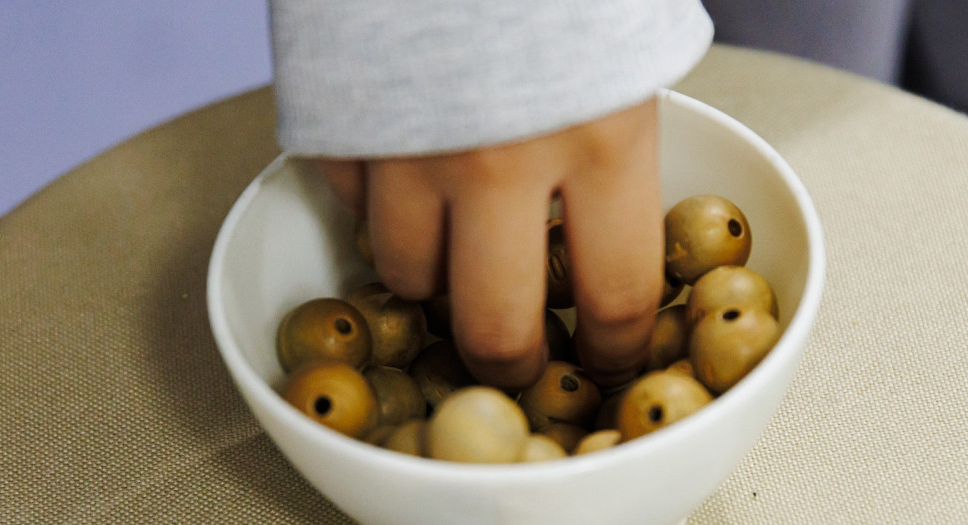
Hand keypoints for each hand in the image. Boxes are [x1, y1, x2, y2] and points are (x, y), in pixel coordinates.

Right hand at [317, 98, 662, 389]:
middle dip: (508, 359)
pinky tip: (407, 171)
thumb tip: (628, 194)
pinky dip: (375, 203)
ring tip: (458, 238)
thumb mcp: (631, 40)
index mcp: (601, 139)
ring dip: (435, 271)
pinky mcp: (336, 125)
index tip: (610, 354)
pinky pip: (350, 205)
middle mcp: (498, 162)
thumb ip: (624, 129)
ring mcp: (408, 151)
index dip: (616, 345)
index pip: (616, 296)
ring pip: (407, 276)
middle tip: (517, 351)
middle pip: (493, 328)